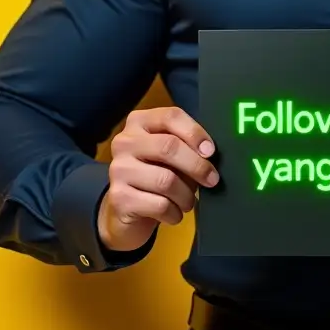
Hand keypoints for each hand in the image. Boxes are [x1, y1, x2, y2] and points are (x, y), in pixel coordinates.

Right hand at [97, 106, 218, 252]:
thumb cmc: (157, 173)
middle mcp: (124, 142)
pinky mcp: (119, 197)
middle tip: (212, 179)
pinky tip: (174, 213)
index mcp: (140, 122)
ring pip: (165, 180)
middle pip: (168, 147)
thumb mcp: (172, 154)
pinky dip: (174, 212)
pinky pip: (159, 205)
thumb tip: (210, 152)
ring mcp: (118, 169)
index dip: (195, 133)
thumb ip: (187, 145)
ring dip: (186, 195)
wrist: (127, 210)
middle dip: (197, 166)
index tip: (211, 151)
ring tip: (189, 201)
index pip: (171, 116)